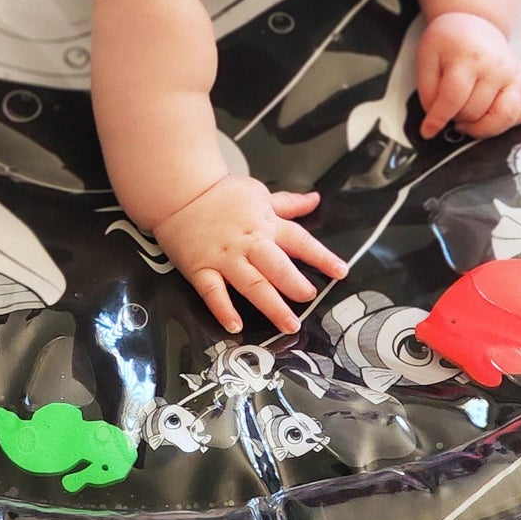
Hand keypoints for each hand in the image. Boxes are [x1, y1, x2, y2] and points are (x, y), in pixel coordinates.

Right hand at [150, 175, 347, 335]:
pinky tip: (235, 325)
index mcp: (265, 225)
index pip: (299, 240)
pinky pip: (213, 292)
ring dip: (270, 305)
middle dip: (294, 283)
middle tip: (309, 297)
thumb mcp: (259, 194)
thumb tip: (315, 200)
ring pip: (251, 283)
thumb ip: (289, 204)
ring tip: (288, 324)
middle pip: (276, 265)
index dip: (321, 256)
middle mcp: (248, 243)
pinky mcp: (201, 269)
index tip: (340, 271)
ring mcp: (225, 258)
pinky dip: (223, 309)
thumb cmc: (221, 195)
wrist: (180, 193)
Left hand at [416, 12, 520, 139]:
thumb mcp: (427, 57)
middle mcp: (497, 68)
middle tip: (449, 109)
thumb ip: (428, 90)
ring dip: (481, 128)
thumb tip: (435, 119)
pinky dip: (506, 123)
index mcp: (469, 57)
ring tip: (467, 120)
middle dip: (456, 118)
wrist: (476, 25)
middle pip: (475, 111)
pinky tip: (489, 116)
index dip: (438, 119)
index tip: (428, 131)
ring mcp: (515, 77)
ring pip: (503, 118)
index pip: (453, 98)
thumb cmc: (450, 42)